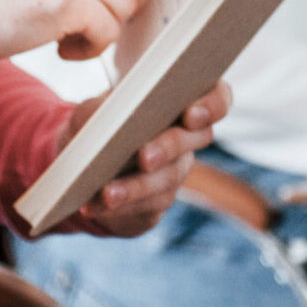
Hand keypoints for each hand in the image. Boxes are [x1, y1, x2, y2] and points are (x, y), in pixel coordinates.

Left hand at [66, 82, 230, 235]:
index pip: (218, 99)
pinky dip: (118, 206)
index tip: (191, 114)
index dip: (211, 107)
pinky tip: (95, 206)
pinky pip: (146, 206)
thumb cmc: (99, 122)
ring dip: (137, 187)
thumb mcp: (94, 109)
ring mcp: (176, 171)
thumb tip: (106, 119)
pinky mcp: (158, 201)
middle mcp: (188, 137)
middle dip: (169, 147)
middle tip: (145, 157)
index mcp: (182, 102)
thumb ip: (103, 108)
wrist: (88, 163)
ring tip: (108, 193)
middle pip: (196, 139)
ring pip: (168, 179)